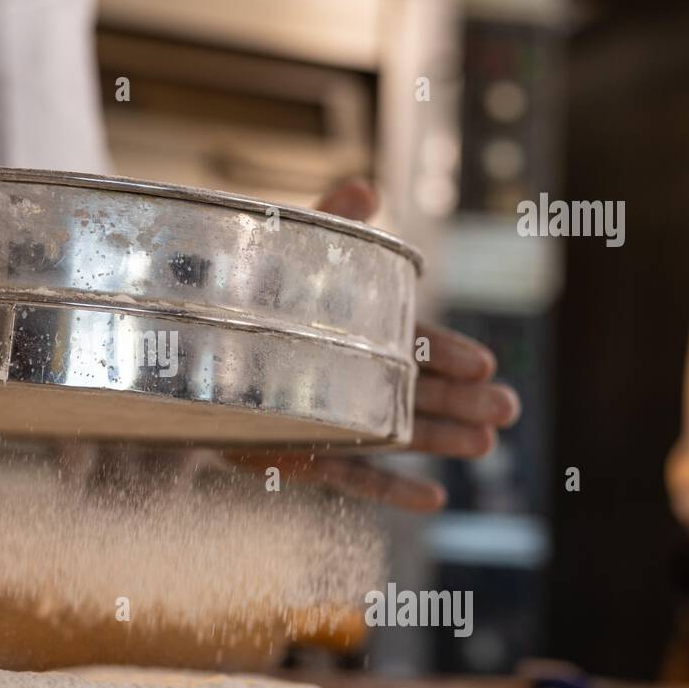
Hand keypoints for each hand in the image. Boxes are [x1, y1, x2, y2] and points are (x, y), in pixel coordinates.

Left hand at [226, 181, 519, 510]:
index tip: (484, 364)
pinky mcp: (303, 454)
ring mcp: (332, 419)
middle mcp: (352, 378)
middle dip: (461, 400)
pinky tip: (434, 500)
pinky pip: (349, 478)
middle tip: (507, 410)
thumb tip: (365, 188)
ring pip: (394, 434)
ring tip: (483, 445)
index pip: (413, 344)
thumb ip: (328, 227)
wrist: (181, 347)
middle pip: (416, 392)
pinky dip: (388, 490)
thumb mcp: (287, 256)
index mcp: (359, 333)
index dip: (449, 354)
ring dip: (438, 440)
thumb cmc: (243, 295)